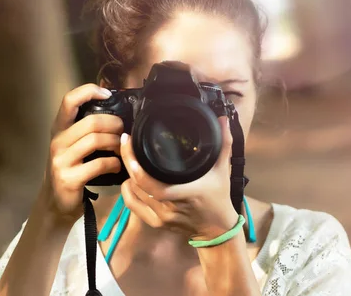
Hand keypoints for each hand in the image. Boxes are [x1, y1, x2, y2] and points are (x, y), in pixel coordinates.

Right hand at [40, 84, 123, 223]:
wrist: (56, 203)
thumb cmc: (71, 170)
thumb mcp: (73, 146)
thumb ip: (87, 130)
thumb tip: (118, 114)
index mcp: (59, 130)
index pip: (69, 101)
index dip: (89, 91)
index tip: (108, 94)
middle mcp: (57, 142)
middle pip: (92, 122)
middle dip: (115, 124)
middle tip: (124, 132)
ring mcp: (61, 161)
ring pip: (96, 140)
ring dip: (117, 144)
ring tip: (123, 149)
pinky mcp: (69, 179)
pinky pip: (99, 164)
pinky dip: (114, 164)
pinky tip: (117, 166)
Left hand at [119, 116, 238, 239]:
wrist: (216, 229)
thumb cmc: (219, 198)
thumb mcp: (222, 170)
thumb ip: (224, 144)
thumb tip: (223, 120)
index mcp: (185, 193)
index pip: (151, 182)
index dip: (136, 164)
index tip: (130, 142)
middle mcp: (169, 207)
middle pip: (138, 184)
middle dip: (128, 162)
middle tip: (126, 144)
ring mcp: (161, 217)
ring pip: (134, 193)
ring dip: (129, 174)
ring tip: (129, 157)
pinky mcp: (156, 223)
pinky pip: (133, 206)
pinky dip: (128, 191)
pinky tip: (128, 179)